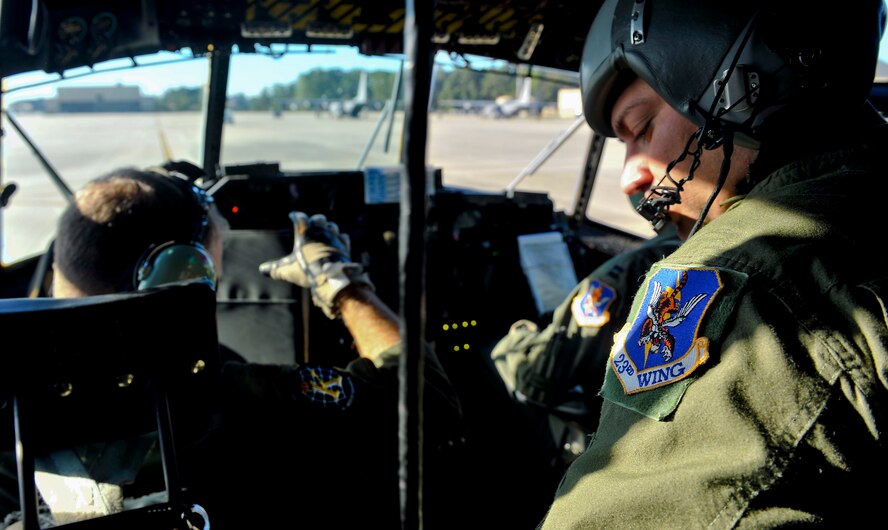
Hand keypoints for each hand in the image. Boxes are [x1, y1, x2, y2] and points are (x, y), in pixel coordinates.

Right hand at [259, 211, 373, 318]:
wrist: (333, 277)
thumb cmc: (309, 270)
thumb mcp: (288, 271)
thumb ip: (275, 269)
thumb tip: (262, 270)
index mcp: (306, 233)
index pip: (299, 217)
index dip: (295, 216)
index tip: (292, 216)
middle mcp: (321, 231)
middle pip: (318, 219)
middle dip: (314, 220)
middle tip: (311, 224)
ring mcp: (334, 238)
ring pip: (332, 226)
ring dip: (327, 228)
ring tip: (324, 233)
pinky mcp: (344, 246)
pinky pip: (343, 237)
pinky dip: (339, 239)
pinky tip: (337, 242)